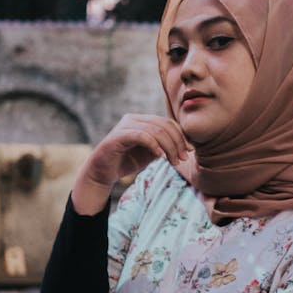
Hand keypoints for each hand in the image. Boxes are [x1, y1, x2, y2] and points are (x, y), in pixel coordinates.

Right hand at [72, 114, 193, 213]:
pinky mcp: (118, 135)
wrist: (103, 173)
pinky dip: (154, 145)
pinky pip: (141, 136)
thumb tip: (187, 145)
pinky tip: (160, 156)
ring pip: (155, 130)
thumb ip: (164, 146)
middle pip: (164, 125)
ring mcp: (125, 125)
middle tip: (183, 158)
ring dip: (169, 147)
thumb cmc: (127, 162)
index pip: (167, 122)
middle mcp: (134, 119)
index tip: (189, 151)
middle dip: (177, 142)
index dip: (181, 136)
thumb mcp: (151, 153)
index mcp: (142, 120)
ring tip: (174, 161)